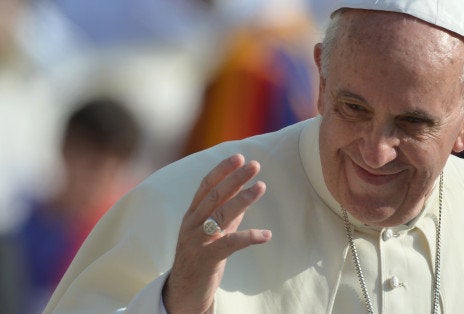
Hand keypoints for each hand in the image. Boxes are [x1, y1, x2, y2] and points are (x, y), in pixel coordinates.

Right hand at [163, 154, 270, 312]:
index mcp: (192, 214)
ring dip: (243, 199)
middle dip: (235, 178)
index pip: (206, 185)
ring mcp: (197, 240)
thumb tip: (244, 192)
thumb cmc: (200, 257)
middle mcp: (192, 224)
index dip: (222, 170)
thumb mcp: (212, 231)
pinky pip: (230, 244)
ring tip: (261, 187)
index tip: (239, 157)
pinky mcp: (206, 258)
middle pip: (215, 195)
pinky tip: (266, 235)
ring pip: (221, 215)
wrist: (183, 292)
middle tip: (255, 165)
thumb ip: (225, 213)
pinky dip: (249, 237)